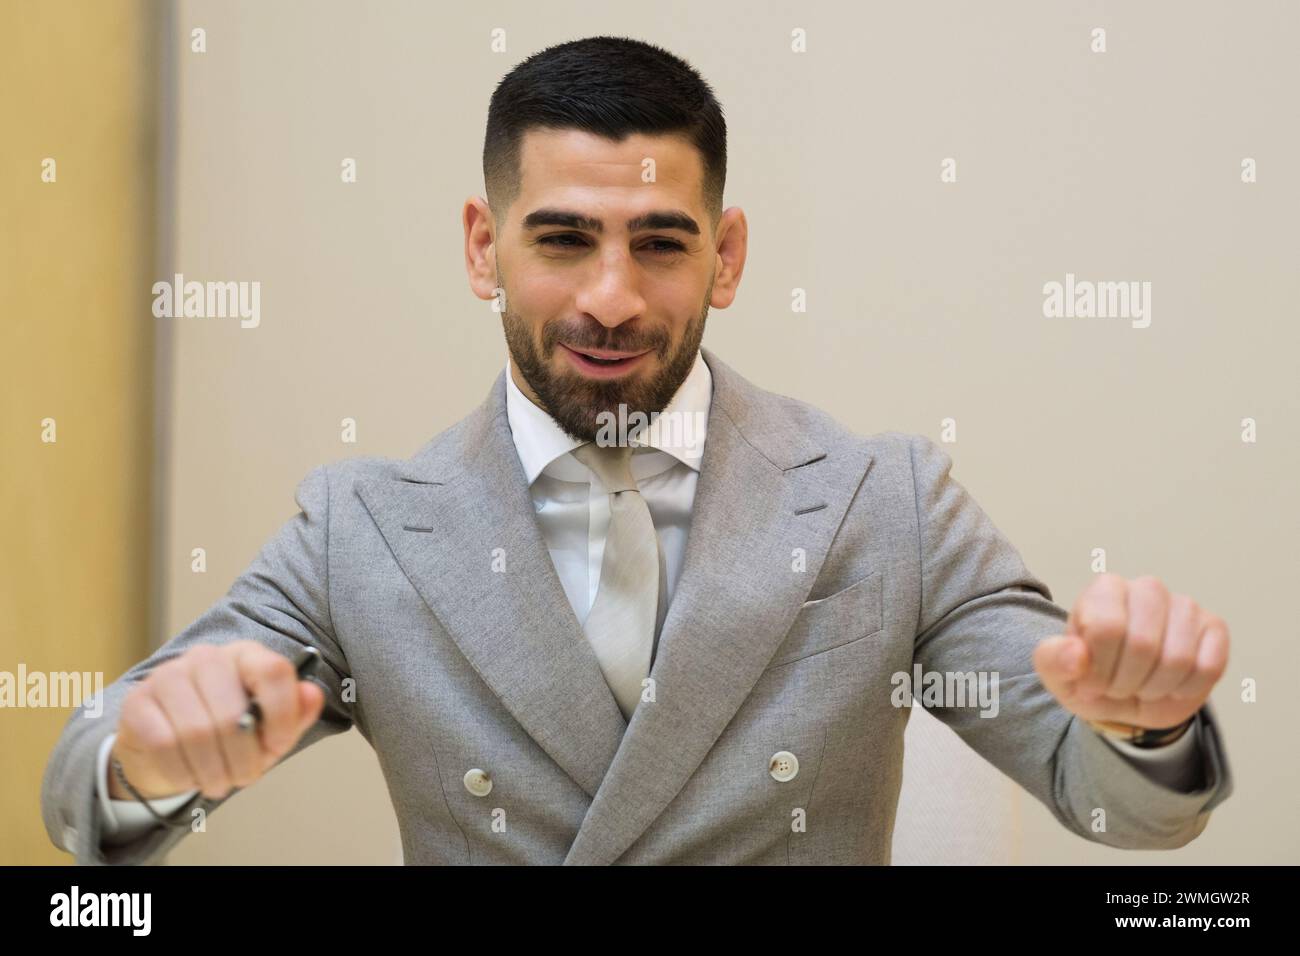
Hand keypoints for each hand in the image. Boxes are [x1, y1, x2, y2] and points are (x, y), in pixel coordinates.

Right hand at [109, 641, 324, 799]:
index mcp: (247, 656)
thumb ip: (295, 712)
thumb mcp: (268, 727)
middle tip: (244, 778)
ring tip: (219, 783)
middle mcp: (207, 657)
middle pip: (233, 714)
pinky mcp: (137, 701)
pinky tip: (190, 777)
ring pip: (197, 733)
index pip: (274, 672)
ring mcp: (168, 675)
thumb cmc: (228, 733)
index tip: (278, 746)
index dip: (282, 716)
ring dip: (213, 772)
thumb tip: (313, 694)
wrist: (166, 743)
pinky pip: (163, 745)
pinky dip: (182, 772)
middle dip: (244, 759)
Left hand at [1033, 574, 1229, 730]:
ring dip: (1155, 688)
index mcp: (1104, 590)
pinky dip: (1185, 689)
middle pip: (1143, 644)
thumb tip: (1075, 653)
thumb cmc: (1091, 679)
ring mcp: (1184, 606)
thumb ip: (1054, 662)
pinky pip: (1208, 667)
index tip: (1091, 683)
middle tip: (1117, 687)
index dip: (1098, 669)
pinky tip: (1171, 685)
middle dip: (1126, 681)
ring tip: (1142, 685)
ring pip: (1178, 658)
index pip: (1106, 627)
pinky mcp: (1214, 628)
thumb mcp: (1060, 677)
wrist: (1128, 699)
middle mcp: (1146, 588)